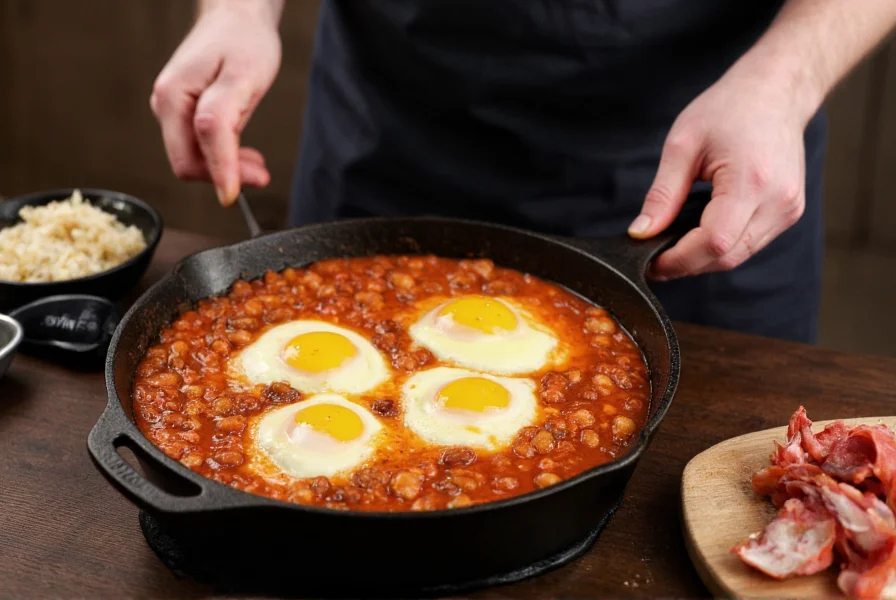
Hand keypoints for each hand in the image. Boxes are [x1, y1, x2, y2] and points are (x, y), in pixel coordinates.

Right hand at [150, 3, 281, 205]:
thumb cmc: (243, 41)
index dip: (222, 177)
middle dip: (226, 172)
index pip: (190, 161)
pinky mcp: (185, 112)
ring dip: (227, 165)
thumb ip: (224, 130)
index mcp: (172, 100)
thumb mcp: (240, 83)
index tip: (257, 182)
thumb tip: (221, 177)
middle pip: (189, 163)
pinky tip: (244, 149)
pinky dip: (224, 154)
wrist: (238, 14)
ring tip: (257, 159)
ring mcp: (173, 109)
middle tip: (262, 170)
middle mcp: (165, 106)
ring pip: (196, 157)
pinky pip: (201, 145)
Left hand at [628, 64, 816, 279]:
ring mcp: (788, 209)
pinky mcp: (789, 211)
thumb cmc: (729, 108)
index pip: (713, 243)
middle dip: (686, 264)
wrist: (775, 91)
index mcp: (752, 181)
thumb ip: (662, 195)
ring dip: (703, 259)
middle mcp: (778, 201)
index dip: (678, 260)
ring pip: (739, 256)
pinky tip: (699, 235)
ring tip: (672, 246)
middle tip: (654, 258)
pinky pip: (750, 243)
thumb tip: (641, 233)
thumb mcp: (682, 145)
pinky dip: (721, 246)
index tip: (649, 260)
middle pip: (726, 256)